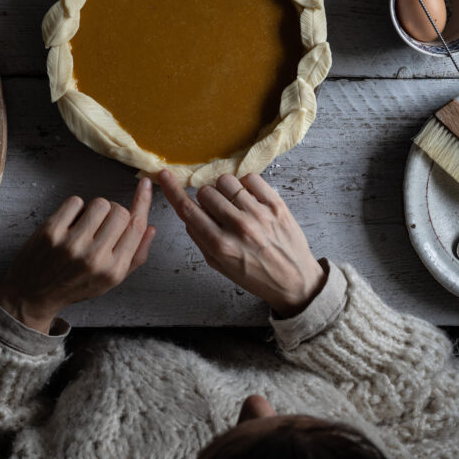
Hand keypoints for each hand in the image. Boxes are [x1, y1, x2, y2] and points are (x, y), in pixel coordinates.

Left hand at [0, 178, 155, 332]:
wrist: (32, 295)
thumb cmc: (74, 286)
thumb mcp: (109, 281)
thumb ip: (135, 256)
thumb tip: (150, 228)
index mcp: (113, 270)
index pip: (136, 226)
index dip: (142, 202)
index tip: (144, 185)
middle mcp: (94, 257)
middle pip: (120, 211)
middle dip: (114, 213)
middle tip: (101, 226)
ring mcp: (71, 243)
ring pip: (100, 203)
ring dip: (95, 209)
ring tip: (85, 226)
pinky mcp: (51, 231)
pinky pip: (76, 201)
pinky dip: (75, 208)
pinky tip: (69, 224)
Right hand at [159, 170, 325, 317]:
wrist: (295, 282)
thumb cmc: (256, 276)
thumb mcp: (220, 266)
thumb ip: (201, 239)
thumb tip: (189, 214)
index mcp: (221, 246)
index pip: (188, 210)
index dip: (172, 190)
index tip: (164, 176)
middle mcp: (239, 228)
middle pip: (206, 192)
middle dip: (206, 199)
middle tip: (217, 210)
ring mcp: (259, 214)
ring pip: (226, 182)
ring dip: (225, 190)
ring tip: (234, 204)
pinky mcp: (276, 204)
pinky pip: (250, 178)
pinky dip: (245, 185)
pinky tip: (249, 199)